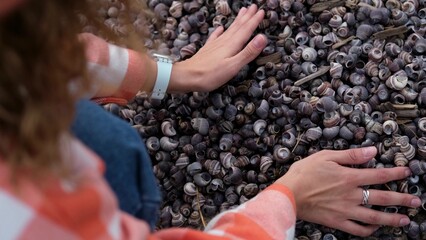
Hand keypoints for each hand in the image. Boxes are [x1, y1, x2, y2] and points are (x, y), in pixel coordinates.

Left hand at [168, 4, 267, 92]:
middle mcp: (224, 42)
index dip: (254, 21)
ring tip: (242, 12)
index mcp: (232, 45)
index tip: (262, 11)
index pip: (246, 30)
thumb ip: (248, 52)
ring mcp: (214, 45)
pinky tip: (220, 28)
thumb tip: (262, 37)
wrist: (187, 77)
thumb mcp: (233, 66)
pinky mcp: (207, 50)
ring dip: (236, 21)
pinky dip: (219, 31)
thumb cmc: (210, 75)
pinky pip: (215, 37)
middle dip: (247, 16)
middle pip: (238, 27)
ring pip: (229, 29)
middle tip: (254, 6)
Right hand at [276, 147, 421, 236]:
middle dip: (402, 199)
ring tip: (406, 220)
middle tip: (416, 202)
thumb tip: (373, 151)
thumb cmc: (304, 173)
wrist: (288, 194)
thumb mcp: (326, 156)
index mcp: (349, 177)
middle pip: (382, 198)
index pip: (379, 175)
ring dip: (392, 219)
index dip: (395, 173)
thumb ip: (351, 155)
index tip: (407, 173)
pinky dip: (369, 231)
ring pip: (374, 217)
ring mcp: (345, 210)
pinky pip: (357, 229)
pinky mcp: (337, 221)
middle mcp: (351, 195)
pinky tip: (375, 229)